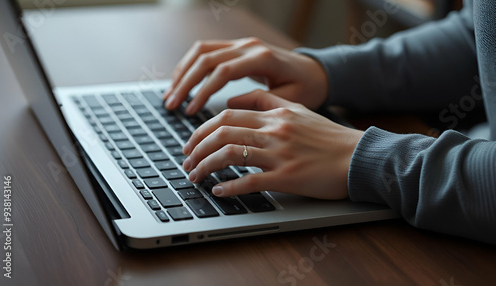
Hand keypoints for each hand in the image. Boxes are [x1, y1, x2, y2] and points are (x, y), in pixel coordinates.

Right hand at [164, 37, 327, 114]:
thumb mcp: (290, 100)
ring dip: (183, 72)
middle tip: (171, 105)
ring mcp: (242, 43)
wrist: (317, 72)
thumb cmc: (307, 89)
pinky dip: (190, 66)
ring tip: (170, 95)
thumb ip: (261, 103)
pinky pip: (207, 51)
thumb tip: (227, 106)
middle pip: (206, 58)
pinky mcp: (237, 47)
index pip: (223, 72)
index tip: (190, 111)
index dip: (203, 91)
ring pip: (202, 50)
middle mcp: (249, 46)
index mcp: (262, 58)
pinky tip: (181, 82)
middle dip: (185, 82)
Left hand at [181, 90, 363, 199]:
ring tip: (194, 176)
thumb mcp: (298, 110)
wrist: (358, 157)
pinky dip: (229, 186)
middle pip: (222, 133)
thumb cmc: (328, 137)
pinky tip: (218, 191)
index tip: (191, 142)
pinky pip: (250, 181)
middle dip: (196, 148)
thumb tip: (233, 101)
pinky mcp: (287, 177)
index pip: (226, 116)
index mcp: (275, 115)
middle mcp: (274, 131)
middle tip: (186, 161)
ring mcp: (280, 154)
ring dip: (206, 166)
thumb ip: (265, 102)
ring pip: (230, 155)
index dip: (201, 129)